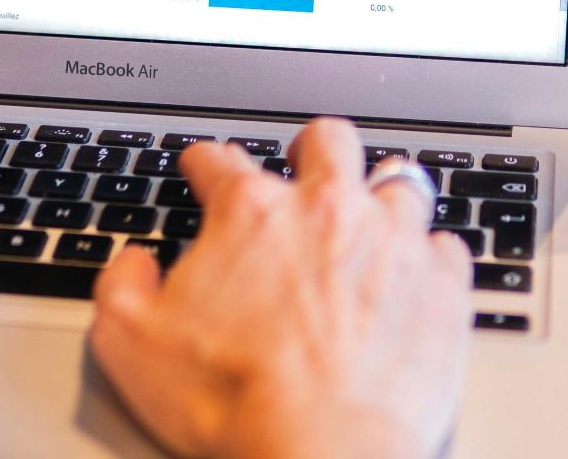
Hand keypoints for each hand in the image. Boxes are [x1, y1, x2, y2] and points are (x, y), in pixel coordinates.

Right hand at [90, 118, 474, 458]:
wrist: (322, 452)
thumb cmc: (232, 401)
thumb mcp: (129, 342)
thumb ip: (121, 284)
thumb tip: (135, 263)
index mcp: (250, 214)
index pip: (219, 159)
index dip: (204, 162)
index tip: (202, 169)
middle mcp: (327, 210)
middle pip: (327, 140)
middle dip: (311, 147)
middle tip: (303, 166)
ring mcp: (392, 242)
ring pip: (398, 181)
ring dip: (380, 195)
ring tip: (370, 217)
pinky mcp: (442, 285)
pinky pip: (445, 245)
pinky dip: (428, 256)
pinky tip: (414, 276)